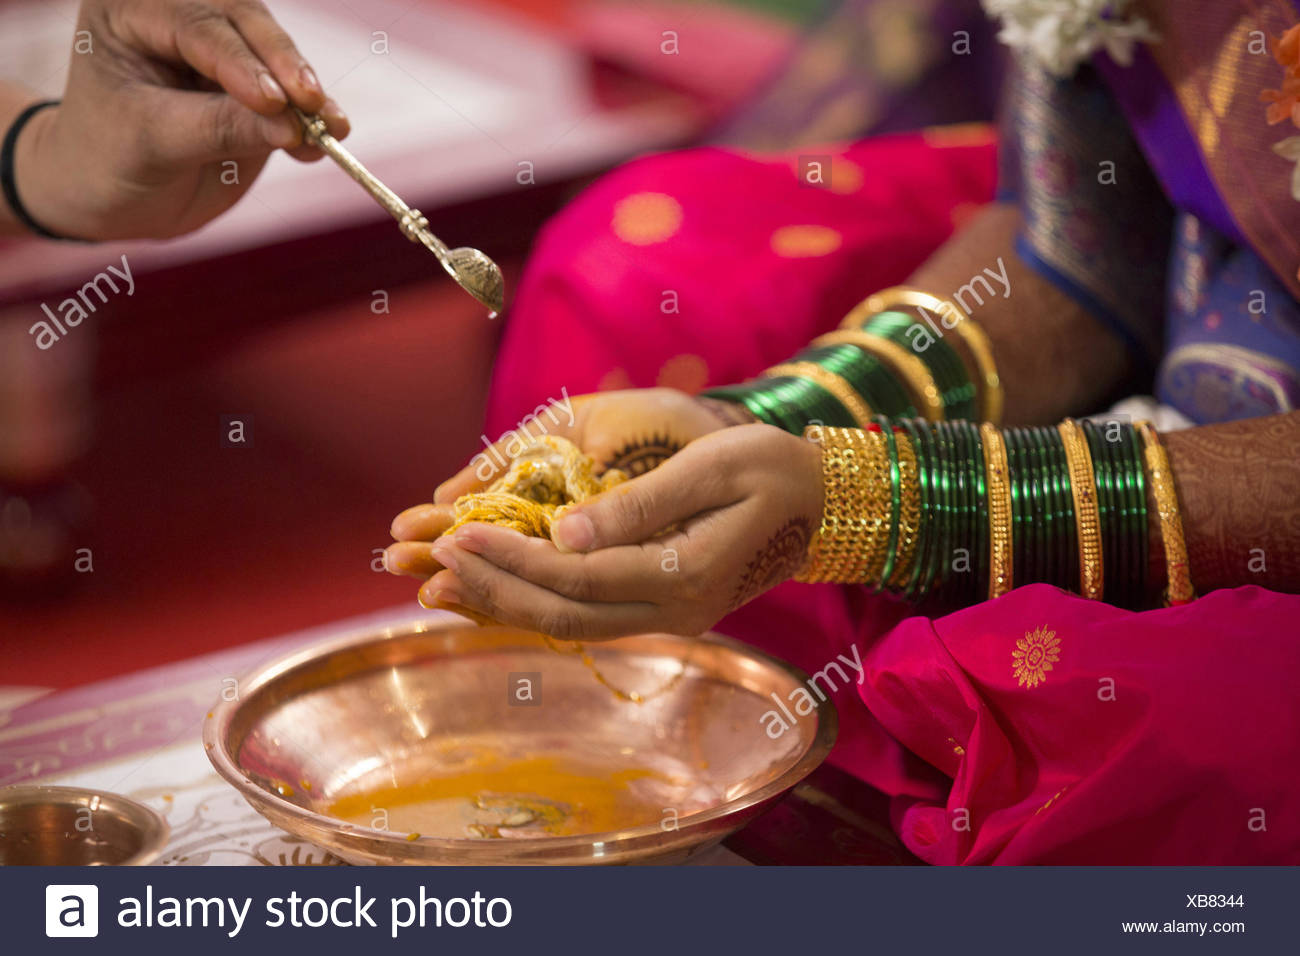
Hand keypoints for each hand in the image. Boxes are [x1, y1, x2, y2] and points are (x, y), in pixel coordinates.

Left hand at [12, 0, 349, 239]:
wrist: (113, 197)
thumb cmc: (111, 161)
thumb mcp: (155, 144)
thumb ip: (219, 128)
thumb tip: (291, 126)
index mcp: (131, 10)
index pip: (195, 26)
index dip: (239, 62)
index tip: (274, 102)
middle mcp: (177, 16)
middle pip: (243, 22)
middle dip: (283, 63)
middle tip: (311, 102)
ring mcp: (220, 50)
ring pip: (276, 52)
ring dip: (307, 91)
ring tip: (330, 127)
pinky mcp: (255, 85)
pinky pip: (293, 93)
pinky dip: (314, 115)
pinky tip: (331, 135)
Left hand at [390, 423, 823, 638]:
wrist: (821, 503)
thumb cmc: (771, 470)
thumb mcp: (711, 468)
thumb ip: (640, 504)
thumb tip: (564, 532)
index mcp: (686, 574)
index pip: (578, 577)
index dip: (514, 559)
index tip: (460, 533)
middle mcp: (675, 611)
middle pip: (564, 617)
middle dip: (495, 591)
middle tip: (436, 562)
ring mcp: (670, 619)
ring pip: (572, 628)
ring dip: (507, 609)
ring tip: (446, 588)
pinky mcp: (662, 610)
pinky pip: (588, 620)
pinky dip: (537, 608)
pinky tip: (499, 594)